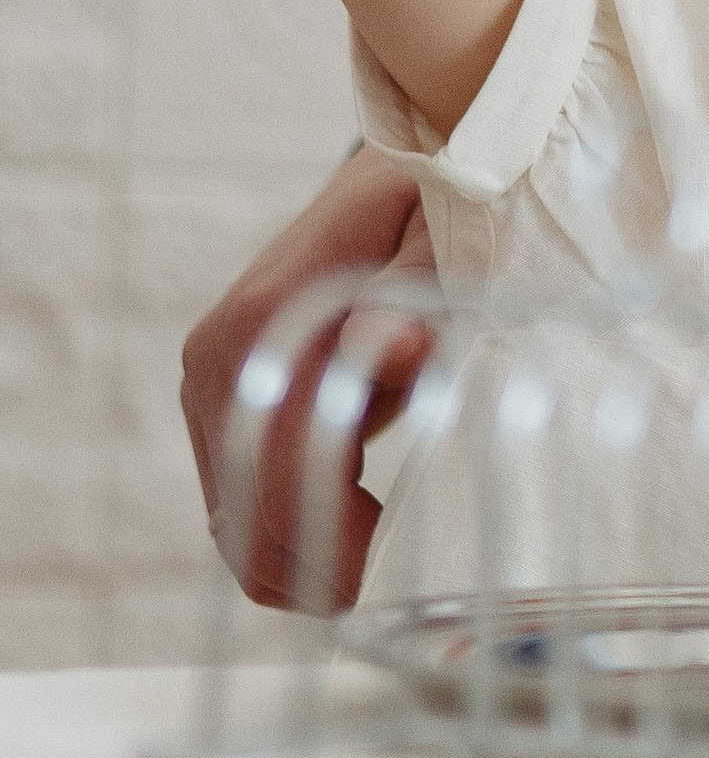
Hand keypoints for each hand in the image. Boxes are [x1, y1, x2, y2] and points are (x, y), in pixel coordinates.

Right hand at [180, 149, 435, 610]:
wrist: (395, 177)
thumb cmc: (437, 209)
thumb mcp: (445, 241)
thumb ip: (417, 297)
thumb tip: (385, 351)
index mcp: (268, 323)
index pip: (277, 470)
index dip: (333, 537)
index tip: (401, 559)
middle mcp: (222, 360)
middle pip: (243, 521)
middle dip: (318, 570)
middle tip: (402, 580)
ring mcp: (214, 386)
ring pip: (236, 528)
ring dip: (305, 562)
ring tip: (388, 559)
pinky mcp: (224, 407)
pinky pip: (242, 504)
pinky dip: (292, 536)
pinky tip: (359, 532)